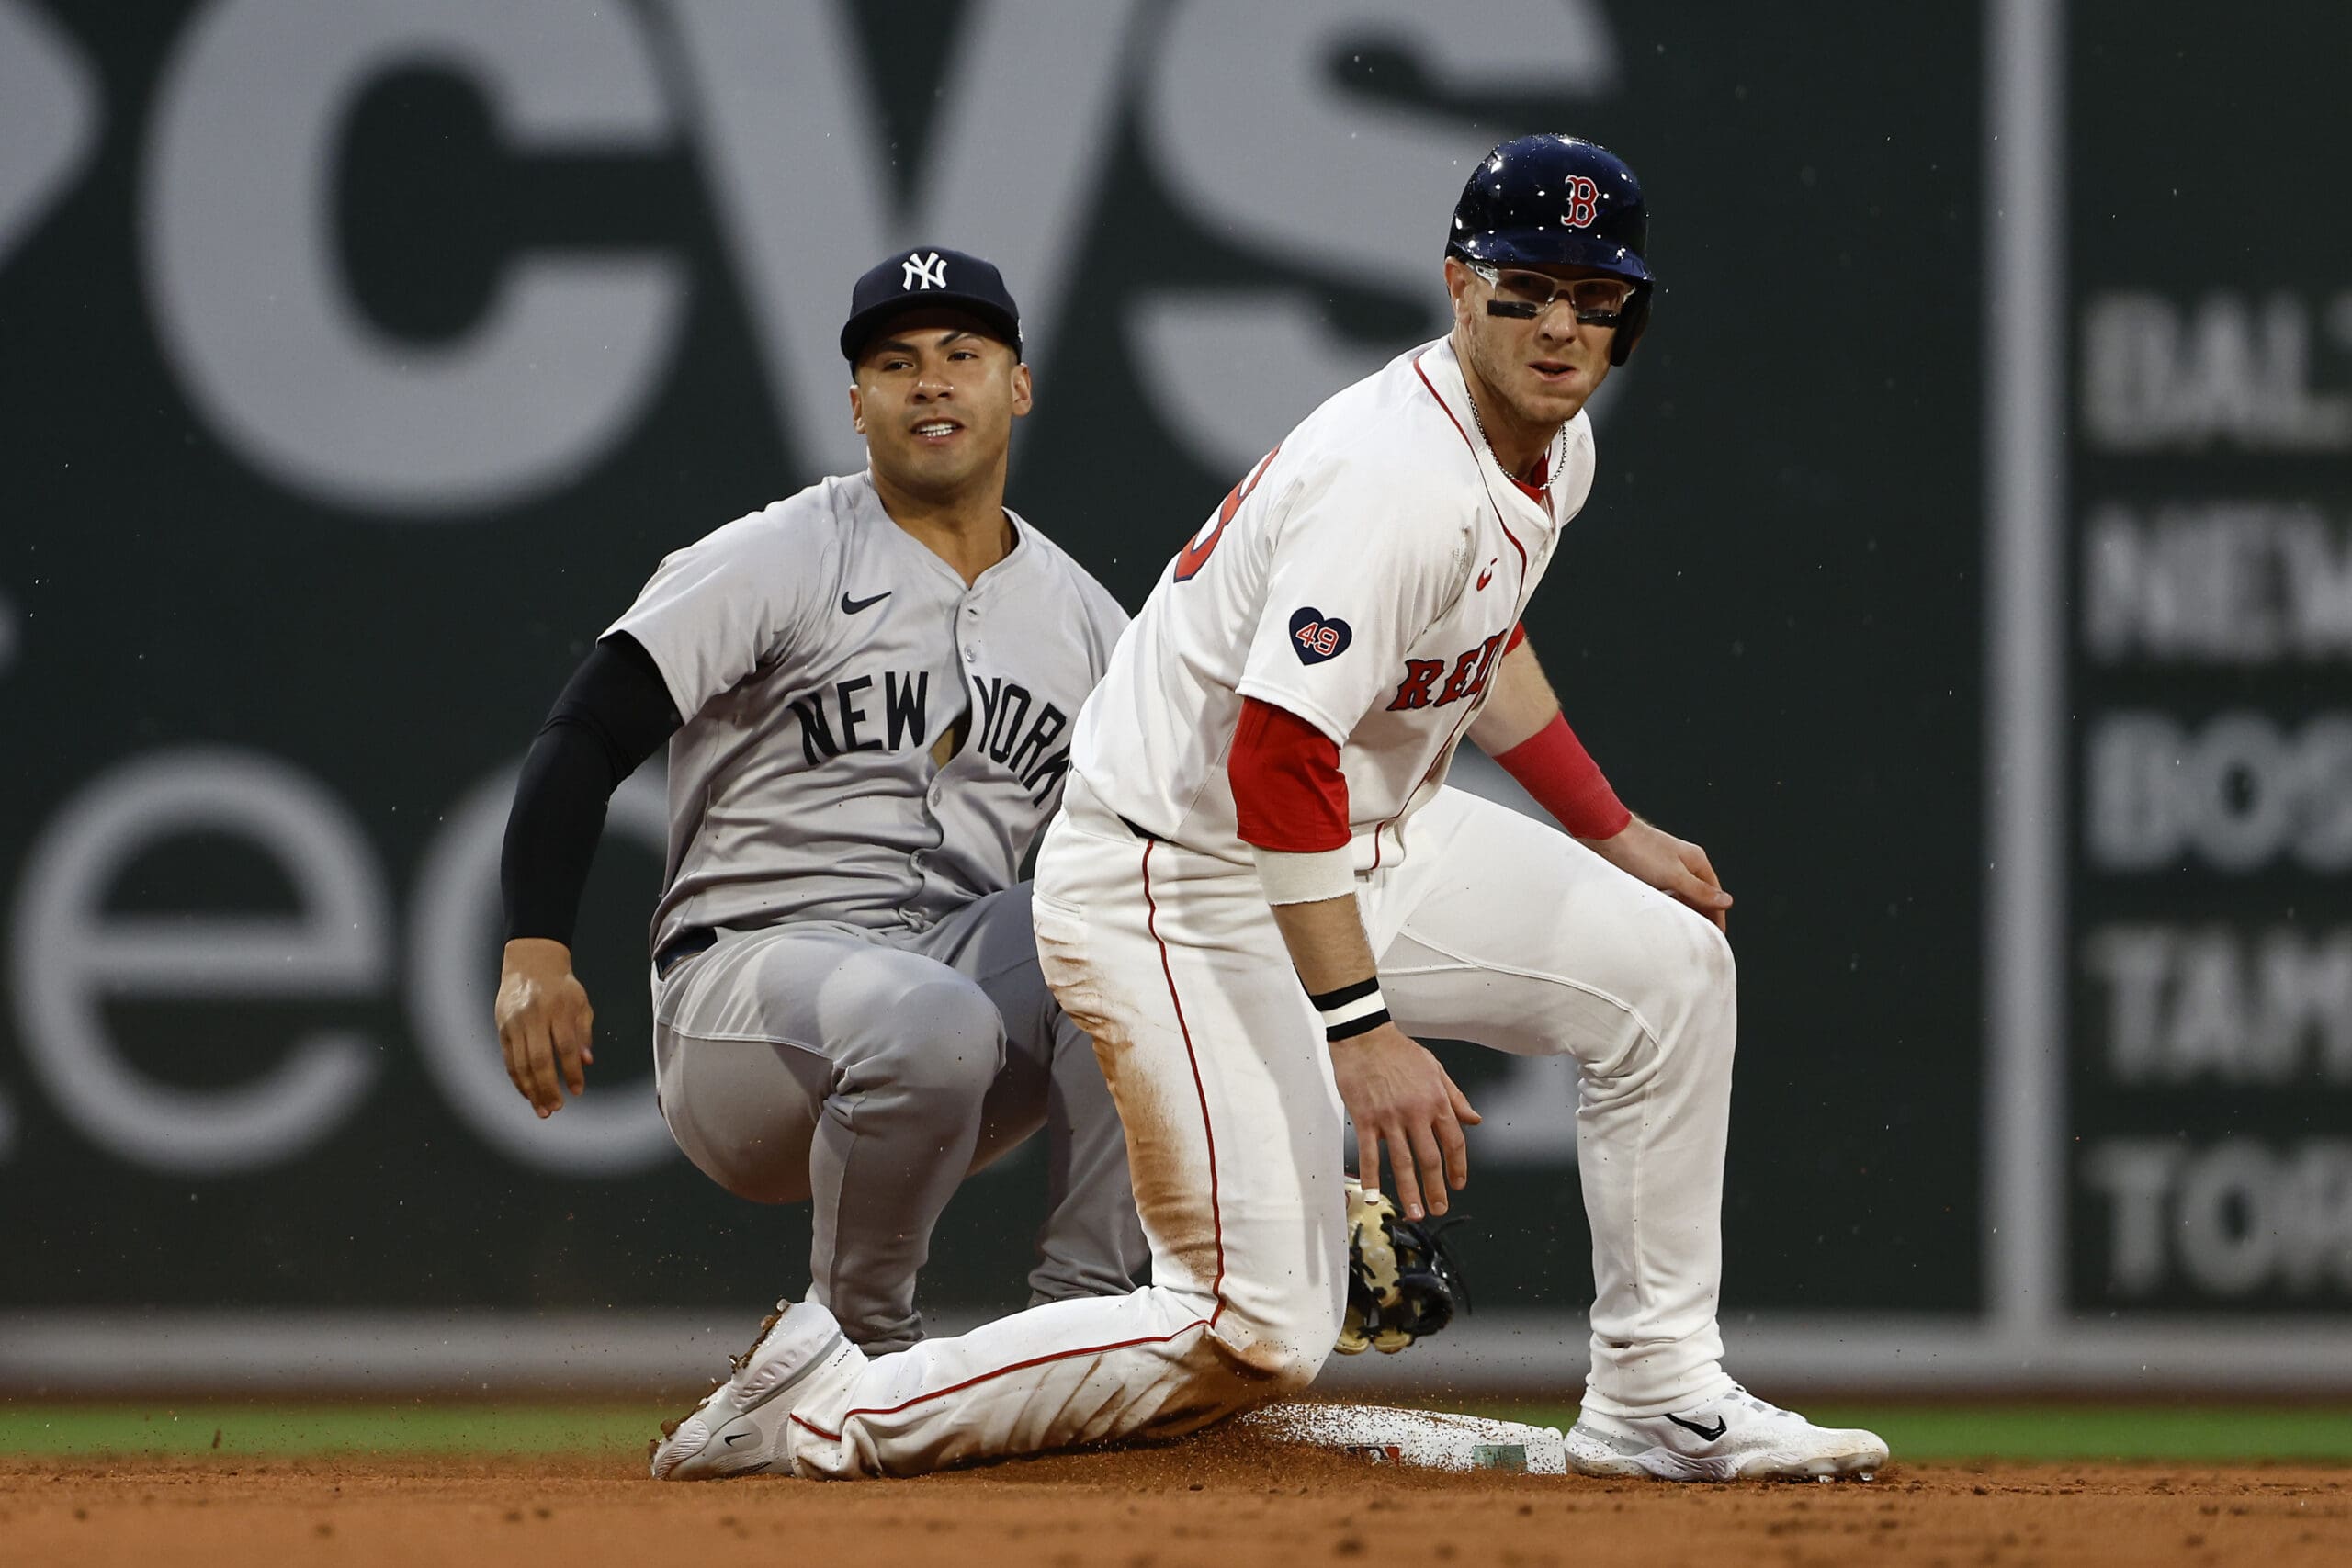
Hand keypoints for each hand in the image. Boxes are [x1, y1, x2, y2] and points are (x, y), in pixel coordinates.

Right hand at [495, 937, 594, 1116]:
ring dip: (531, 1090)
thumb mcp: (580, 1003)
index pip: (565, 1046)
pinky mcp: (502, 1028)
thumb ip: (584, 1032)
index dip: (571, 1071)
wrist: (530, 962)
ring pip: (520, 1063)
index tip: (578, 1090)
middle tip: (557, 1107)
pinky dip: (517, 1079)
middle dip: (547, 1087)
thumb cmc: (561, 986)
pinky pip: (509, 1059)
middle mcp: (534, 1016)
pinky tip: (527, 1093)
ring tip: (542, 1109)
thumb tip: (587, 1061)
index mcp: (558, 1008)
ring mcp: (514, 1023)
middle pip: (539, 1058)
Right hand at [1329, 1023, 1480, 1221]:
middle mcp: (1416, 1113)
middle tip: (1439, 1208)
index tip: (1458, 1184)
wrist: (1365, 1036)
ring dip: (1409, 1191)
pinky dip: (1372, 1177)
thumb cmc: (1399, 1051)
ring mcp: (1389, 1118)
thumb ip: (1456, 1098)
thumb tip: (1475, 1120)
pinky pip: (1369, 1154)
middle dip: (1436, 1189)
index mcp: (1436, 1101)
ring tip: (1415, 1212)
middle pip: (1430, 1159)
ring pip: (1402, 1162)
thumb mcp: (1436, 1069)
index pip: (1454, 1142)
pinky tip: (1375, 1195)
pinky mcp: (1365, 1119)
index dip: (1458, 1167)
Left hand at [1582, 816, 1731, 931]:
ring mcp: (1665, 867)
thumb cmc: (1640, 850)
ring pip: (1680, 895)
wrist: (1605, 835)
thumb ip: (1699, 891)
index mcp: (1695, 861)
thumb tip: (1726, 902)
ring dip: (1683, 912)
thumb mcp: (1674, 876)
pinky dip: (1666, 906)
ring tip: (1683, 933)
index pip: (1714, 893)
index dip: (1717, 915)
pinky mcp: (1647, 872)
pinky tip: (1662, 917)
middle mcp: (1683, 863)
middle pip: (1699, 895)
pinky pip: (1663, 894)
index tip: (1717, 936)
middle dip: (1702, 916)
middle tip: (1701, 939)